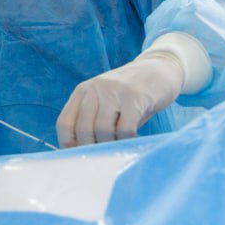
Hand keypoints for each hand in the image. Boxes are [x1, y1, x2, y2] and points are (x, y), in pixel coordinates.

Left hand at [56, 52, 185, 146]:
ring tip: (119, 145)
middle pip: (83, 128)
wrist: (159, 69)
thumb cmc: (131, 95)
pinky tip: (131, 138)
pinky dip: (126, 140)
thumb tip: (85, 153)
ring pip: (103, 130)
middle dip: (92, 148)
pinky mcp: (134, 97)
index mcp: (83, 90)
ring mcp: (114, 91)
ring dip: (110, 145)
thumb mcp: (106, 101)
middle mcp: (95, 88)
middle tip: (103, 155)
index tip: (79, 155)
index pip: (65, 122)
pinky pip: (125, 128)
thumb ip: (93, 120)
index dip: (69, 143)